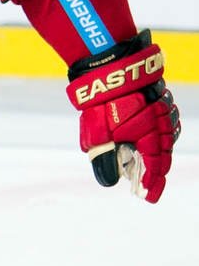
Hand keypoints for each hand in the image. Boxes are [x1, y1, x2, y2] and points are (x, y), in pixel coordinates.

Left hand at [66, 33, 179, 202]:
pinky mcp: (158, 98)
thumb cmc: (102, 103)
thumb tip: (109, 182)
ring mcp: (162, 109)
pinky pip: (165, 121)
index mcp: (150, 136)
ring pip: (167, 137)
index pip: (155, 166)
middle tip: (149, 186)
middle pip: (164, 153)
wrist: (109, 67)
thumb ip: (105, 160)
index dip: (152, 184)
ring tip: (151, 166)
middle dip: (157, 172)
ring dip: (160, 152)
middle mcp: (162, 124)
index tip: (148, 197)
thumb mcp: (98, 136)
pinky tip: (151, 139)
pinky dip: (160, 134)